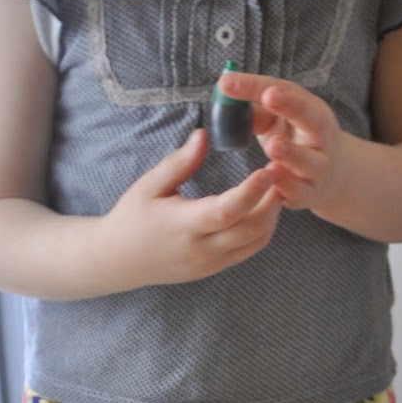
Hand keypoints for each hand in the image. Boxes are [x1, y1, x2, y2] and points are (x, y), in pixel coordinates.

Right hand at [100, 128, 281, 286]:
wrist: (119, 260)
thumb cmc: (132, 217)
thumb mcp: (149, 185)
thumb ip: (179, 162)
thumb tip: (204, 135)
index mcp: (182, 225)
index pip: (225, 211)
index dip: (251, 192)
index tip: (268, 169)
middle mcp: (201, 248)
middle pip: (251, 230)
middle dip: (272, 201)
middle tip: (282, 172)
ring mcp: (210, 262)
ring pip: (255, 242)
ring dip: (272, 215)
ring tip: (276, 186)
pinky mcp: (215, 268)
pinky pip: (248, 250)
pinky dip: (263, 229)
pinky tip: (264, 206)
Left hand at [217, 70, 346, 211]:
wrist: (330, 175)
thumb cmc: (294, 138)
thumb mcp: (277, 119)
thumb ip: (254, 109)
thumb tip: (224, 94)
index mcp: (310, 110)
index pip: (285, 92)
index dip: (257, 86)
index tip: (228, 81)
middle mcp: (320, 136)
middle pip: (311, 118)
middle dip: (291, 105)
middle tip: (269, 96)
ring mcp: (318, 166)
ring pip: (309, 160)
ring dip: (291, 152)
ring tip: (273, 145)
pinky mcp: (309, 193)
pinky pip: (299, 190)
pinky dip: (286, 184)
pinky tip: (272, 176)